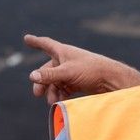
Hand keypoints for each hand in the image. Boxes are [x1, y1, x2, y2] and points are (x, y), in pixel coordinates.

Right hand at [24, 34, 139, 104]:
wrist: (112, 81)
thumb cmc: (92, 70)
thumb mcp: (68, 72)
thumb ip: (49, 75)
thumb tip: (32, 76)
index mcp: (63, 52)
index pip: (46, 44)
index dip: (36, 42)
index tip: (27, 38)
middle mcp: (66, 60)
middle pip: (47, 70)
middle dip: (42, 82)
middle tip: (38, 94)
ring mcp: (71, 72)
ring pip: (54, 81)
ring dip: (51, 91)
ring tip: (54, 101)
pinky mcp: (77, 82)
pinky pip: (63, 88)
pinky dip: (60, 94)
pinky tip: (61, 102)